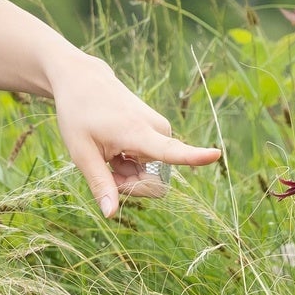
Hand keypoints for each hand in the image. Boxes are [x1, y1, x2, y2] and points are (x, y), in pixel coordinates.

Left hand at [47, 61, 220, 217]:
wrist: (83, 80)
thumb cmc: (78, 114)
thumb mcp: (81, 152)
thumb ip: (100, 183)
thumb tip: (110, 214)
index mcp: (138, 132)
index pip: (171, 149)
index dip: (194, 157)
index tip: (216, 154)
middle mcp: (158, 129)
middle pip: (155, 182)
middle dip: (131, 185)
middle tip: (106, 169)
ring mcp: (160, 130)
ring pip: (152, 174)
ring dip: (128, 173)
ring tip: (109, 153)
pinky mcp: (160, 131)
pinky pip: (151, 163)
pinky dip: (131, 164)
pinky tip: (116, 148)